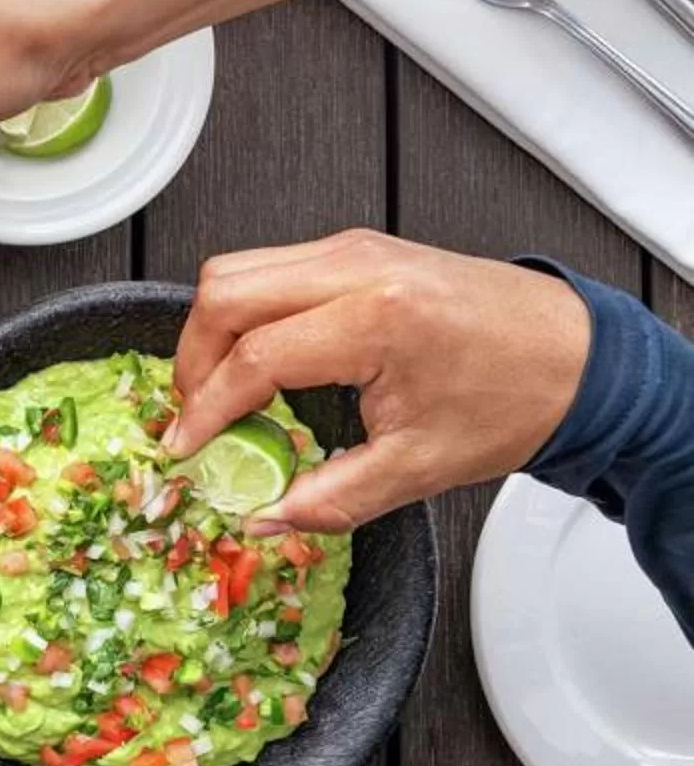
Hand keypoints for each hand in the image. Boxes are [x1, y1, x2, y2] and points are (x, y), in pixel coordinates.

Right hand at [166, 231, 590, 532]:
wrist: (580, 355)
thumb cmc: (517, 399)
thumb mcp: (423, 466)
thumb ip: (332, 498)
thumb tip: (264, 518)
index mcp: (381, 319)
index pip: (256, 357)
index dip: (207, 411)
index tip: (186, 448)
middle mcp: (361, 268)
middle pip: (224, 294)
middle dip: (192, 362)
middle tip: (197, 417)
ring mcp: (355, 248)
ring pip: (235, 271)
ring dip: (211, 332)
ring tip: (221, 391)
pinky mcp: (355, 248)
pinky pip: (267, 268)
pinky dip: (244, 313)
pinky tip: (258, 360)